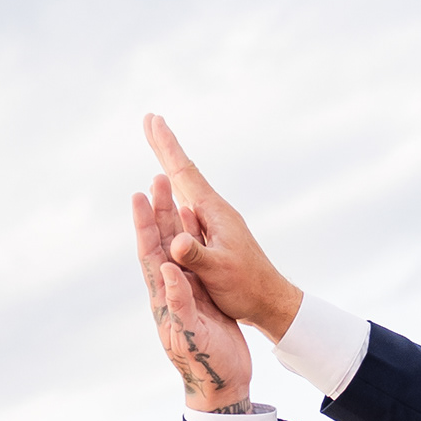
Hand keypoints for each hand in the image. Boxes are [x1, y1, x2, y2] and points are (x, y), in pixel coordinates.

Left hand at [132, 186, 252, 408]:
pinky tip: (197, 221)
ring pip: (179, 247)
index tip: (139, 196)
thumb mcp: (190, 337)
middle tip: (157, 178)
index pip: (149, 255)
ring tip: (174, 190)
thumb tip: (168, 270)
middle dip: (158, 211)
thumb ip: (179, 305)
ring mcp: (188, 291)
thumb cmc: (205, 365)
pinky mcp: (204, 295)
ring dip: (175, 219)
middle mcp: (171, 289)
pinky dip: (196, 237)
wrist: (222, 384)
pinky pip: (198, 258)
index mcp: (163, 298)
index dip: (144, 226)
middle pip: (162, 243)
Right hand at [144, 116, 303, 339]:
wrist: (270, 300)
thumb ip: (196, 255)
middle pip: (184, 173)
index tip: (153, 120)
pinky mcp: (215, 235)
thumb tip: (175, 241)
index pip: (185, 173)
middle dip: (165, 147)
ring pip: (186, 187)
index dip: (167, 147)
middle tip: (150, 120)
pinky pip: (188, 204)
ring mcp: (215, 222)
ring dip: (170, 166)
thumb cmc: (246, 287)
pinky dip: (176, 191)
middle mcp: (214, 211)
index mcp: (214, 213)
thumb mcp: (219, 272)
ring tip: (158, 146)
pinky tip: (174, 192)